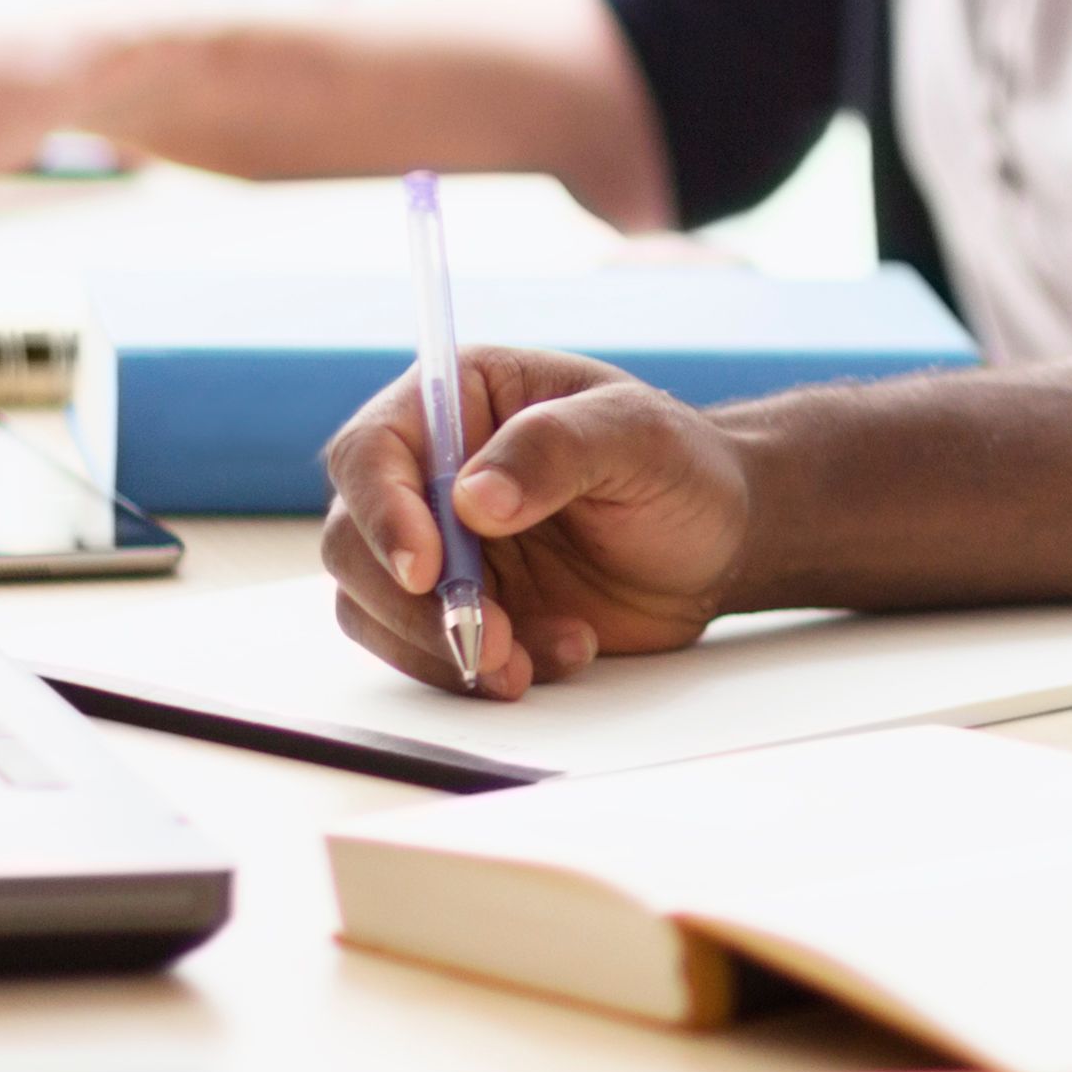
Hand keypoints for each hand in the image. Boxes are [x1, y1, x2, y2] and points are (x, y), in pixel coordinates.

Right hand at [321, 347, 756, 697]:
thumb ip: (555, 449)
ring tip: (536, 653)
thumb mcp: (637, 437)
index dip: (383, 512)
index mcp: (458, 401)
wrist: (716, 544)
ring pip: (375, 608)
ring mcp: (437, 548)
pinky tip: (562, 649)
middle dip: (415, 602)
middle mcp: (429, 474)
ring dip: (443, 647)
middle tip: (492, 634)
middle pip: (355, 542)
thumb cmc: (680, 467)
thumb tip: (473, 496)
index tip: (426, 568)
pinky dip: (480, 670)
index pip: (372, 452)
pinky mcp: (458, 610)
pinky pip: (426, 653)